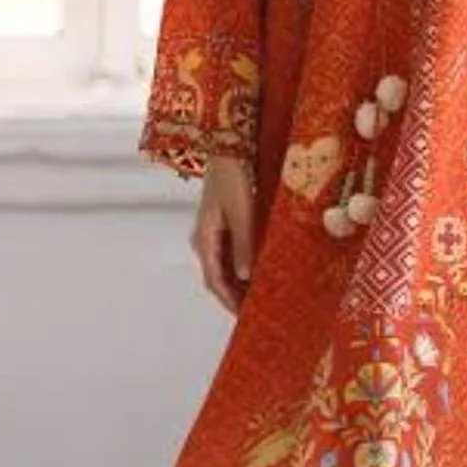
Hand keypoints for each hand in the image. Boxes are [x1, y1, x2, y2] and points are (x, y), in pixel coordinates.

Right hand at [190, 155, 255, 313]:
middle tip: (257, 311)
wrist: (228, 149)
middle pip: (219, 277)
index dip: (229, 301)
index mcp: (204, 240)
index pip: (215, 280)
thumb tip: (245, 277)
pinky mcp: (224, 225)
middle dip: (236, 296)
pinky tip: (259, 270)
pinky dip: (244, 266)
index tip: (245, 316)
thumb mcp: (242, 213)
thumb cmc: (232, 177)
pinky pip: (232, 253)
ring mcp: (214, 233)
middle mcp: (205, 240)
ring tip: (261, 295)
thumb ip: (244, 245)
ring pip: (226, 267)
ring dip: (240, 283)